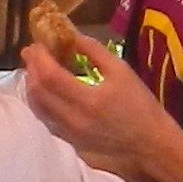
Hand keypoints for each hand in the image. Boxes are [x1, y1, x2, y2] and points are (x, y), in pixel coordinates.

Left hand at [19, 45, 182, 181]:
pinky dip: (41, 103)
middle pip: (38, 92)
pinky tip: (45, 94)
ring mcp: (69, 135)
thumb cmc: (141, 106)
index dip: (39, 57)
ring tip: (34, 70)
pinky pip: (47, 121)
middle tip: (32, 52)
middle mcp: (73, 120)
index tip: (38, 43)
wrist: (151, 146)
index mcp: (88, 100)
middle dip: (31, 68)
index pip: (50, 75)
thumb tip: (72, 36)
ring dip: (32, 86)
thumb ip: (95, 51)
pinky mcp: (71, 144)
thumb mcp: (123, 71)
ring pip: (38, 108)